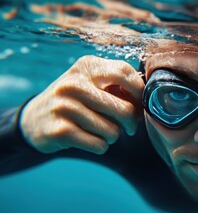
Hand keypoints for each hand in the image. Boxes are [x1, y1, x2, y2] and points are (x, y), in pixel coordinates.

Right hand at [19, 55, 143, 153]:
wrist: (35, 119)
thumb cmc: (76, 101)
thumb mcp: (92, 84)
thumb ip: (118, 86)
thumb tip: (147, 98)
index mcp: (87, 66)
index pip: (125, 73)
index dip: (140, 92)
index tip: (140, 103)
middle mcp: (74, 83)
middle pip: (125, 109)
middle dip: (131, 122)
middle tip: (127, 126)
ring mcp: (64, 106)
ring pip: (113, 131)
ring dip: (113, 136)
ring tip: (102, 130)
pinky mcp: (60, 130)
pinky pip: (99, 144)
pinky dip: (101, 146)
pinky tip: (90, 139)